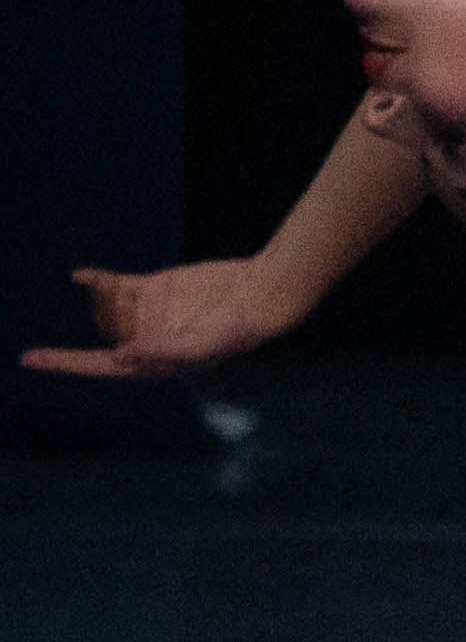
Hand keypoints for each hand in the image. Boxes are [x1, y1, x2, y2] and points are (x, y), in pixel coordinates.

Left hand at [19, 259, 286, 380]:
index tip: (30, 359)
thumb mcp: (201, 348)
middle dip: (106, 318)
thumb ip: (162, 352)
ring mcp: (148, 311)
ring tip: (124, 287)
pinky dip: (99, 281)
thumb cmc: (237, 332)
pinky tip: (80, 276)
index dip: (64, 362)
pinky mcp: (157, 286)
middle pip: (105, 331)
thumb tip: (119, 355)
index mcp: (152, 362)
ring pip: (109, 307)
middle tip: (135, 302)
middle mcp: (144, 338)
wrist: (259, 295)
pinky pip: (119, 284)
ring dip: (106, 298)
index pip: (98, 366)